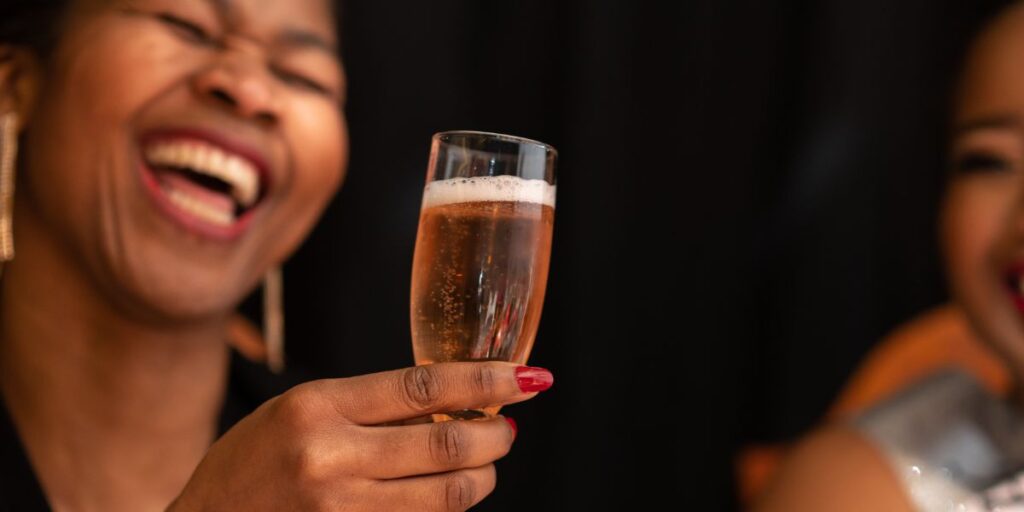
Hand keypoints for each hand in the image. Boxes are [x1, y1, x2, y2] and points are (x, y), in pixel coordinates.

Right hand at [168, 362, 553, 510]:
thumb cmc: (252, 463)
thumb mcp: (301, 410)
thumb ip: (371, 404)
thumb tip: (454, 396)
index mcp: (318, 408)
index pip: (424, 387)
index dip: (485, 380)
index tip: (526, 377)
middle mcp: (331, 458)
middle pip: (447, 444)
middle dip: (495, 434)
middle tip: (507, 427)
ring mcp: (341, 508)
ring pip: (447, 494)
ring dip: (482, 476)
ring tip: (486, 461)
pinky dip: (448, 506)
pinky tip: (448, 489)